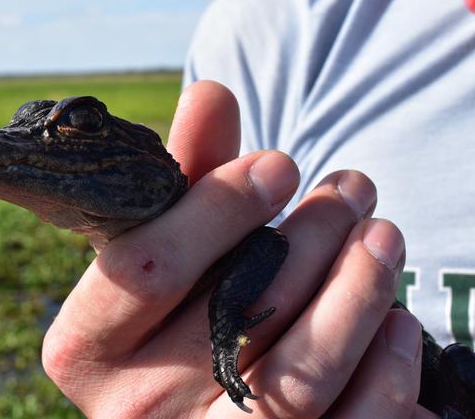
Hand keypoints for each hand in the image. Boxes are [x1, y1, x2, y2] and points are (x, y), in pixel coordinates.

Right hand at [42, 80, 435, 417]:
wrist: (186, 397)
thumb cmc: (175, 303)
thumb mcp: (166, 243)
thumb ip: (186, 177)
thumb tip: (211, 93)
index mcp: (86, 346)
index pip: (148, 267)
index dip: (216, 207)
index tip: (278, 162)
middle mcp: (135, 411)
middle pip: (234, 312)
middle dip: (309, 236)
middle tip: (349, 188)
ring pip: (299, 376)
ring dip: (357, 289)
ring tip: (381, 233)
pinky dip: (383, 369)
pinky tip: (393, 316)